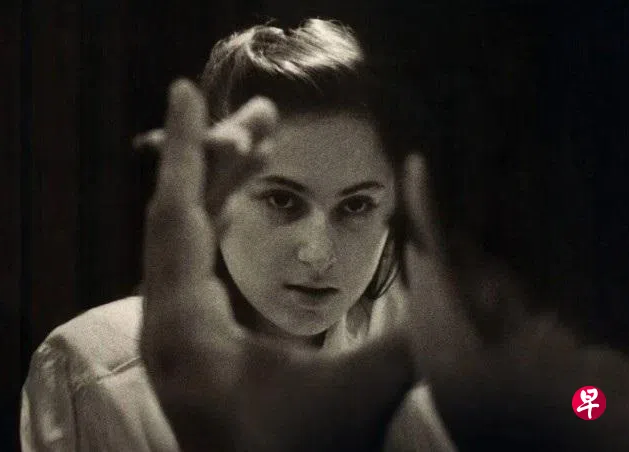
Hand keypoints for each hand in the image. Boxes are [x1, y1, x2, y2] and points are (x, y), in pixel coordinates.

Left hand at [140, 79, 414, 450]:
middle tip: (265, 115)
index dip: (186, 150)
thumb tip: (459, 265)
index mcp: (188, 330)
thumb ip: (409, 331)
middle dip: (219, 159)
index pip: (179, 217)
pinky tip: (252, 199)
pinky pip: (201, 265)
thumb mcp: (358, 395)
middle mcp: (170, 325)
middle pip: (182, 220)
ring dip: (223, 189)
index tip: (184, 92)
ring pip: (190, 241)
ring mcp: (179, 333)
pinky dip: (226, 227)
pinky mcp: (196, 341)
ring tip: (260, 140)